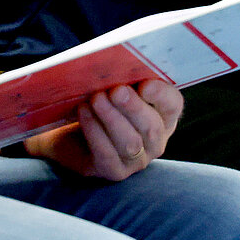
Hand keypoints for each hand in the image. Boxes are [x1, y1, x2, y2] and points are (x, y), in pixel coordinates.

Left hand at [23, 80, 182, 179]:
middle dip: (133, 108)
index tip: (145, 84)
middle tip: (116, 90)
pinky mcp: (114, 171)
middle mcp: (155, 142)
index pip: (173, 105)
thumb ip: (124, 81)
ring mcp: (137, 160)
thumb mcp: (114, 91)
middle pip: (152, 127)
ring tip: (96, 99)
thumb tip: (121, 68)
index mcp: (163, 117)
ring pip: (130, 142)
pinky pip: (106, 154)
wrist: (66, 134)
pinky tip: (83, 112)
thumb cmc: (96, 106)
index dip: (162, 95)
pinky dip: (94, 131)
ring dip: (112, 118)